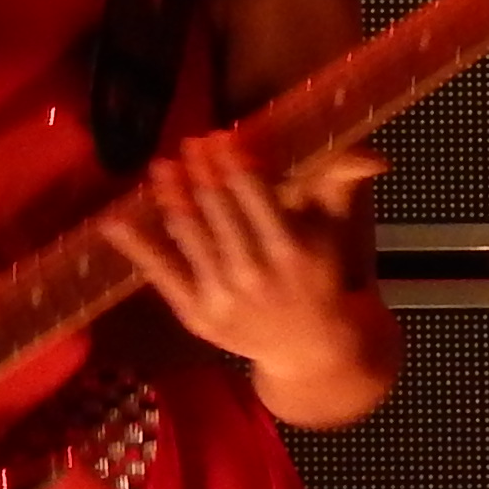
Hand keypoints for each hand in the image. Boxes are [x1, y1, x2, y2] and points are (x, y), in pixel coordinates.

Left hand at [103, 133, 393, 422]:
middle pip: (219, 211)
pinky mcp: (196, 315)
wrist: (309, 350)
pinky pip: (162, 273)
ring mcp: (222, 297)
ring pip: (190, 236)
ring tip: (162, 167)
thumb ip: (343, 185)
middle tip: (190, 143)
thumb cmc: (320, 278)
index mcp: (291, 251)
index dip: (233, 162)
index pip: (254, 195)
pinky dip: (136, 245)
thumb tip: (373, 155)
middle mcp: (255, 275)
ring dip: (171, 197)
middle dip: (202, 172)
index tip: (220, 137)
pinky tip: (114, 219)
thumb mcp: (336, 232)